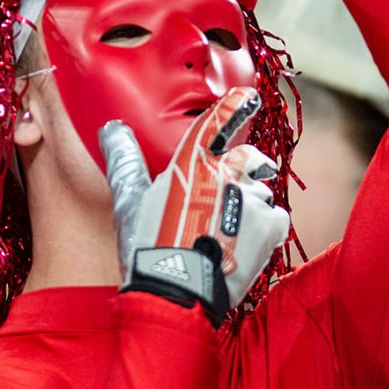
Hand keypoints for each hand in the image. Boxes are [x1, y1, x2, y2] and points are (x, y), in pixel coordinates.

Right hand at [102, 87, 288, 323]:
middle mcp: (226, 173)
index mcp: (192, 162)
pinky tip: (244, 244)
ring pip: (261, 191)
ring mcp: (251, 198)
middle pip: (250, 157)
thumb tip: (111, 128)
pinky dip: (266, 229)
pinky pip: (276, 217)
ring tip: (230, 231)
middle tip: (237, 189)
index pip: (218, 121)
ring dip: (251, 205)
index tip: (249, 98)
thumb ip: (124, 159)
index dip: (236, 106)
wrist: (177, 290)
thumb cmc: (149, 246)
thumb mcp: (130, 200)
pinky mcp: (270, 226)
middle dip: (251, 166)